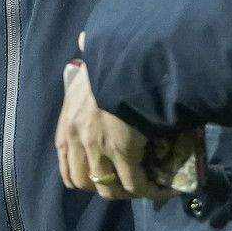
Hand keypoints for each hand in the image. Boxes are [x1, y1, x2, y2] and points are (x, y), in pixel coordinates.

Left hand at [56, 60, 168, 200]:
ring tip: (146, 187)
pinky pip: (136, 184)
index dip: (84, 174)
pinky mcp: (123, 152)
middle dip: (105, 186)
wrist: (128, 62)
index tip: (102, 174)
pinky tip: (164, 189)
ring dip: (127, 191)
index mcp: (67, 123)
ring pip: (108, 188)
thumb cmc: (111, 59)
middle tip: (125, 182)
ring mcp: (98, 148)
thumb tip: (85, 39)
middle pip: (84, 182)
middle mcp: (77, 140)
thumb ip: (86, 62)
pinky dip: (151, 191)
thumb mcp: (91, 62)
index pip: (66, 164)